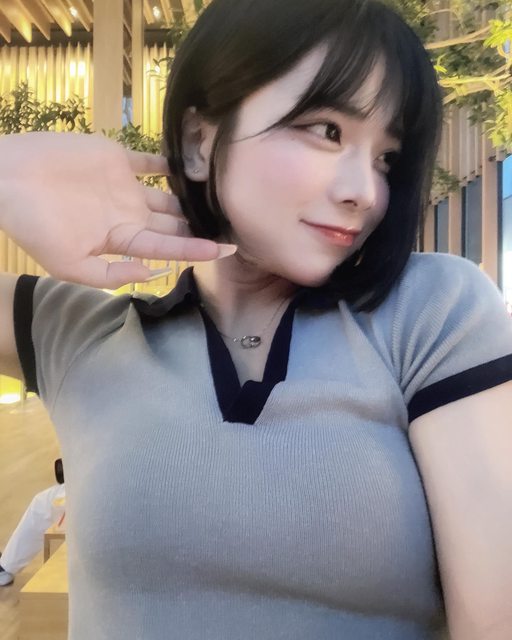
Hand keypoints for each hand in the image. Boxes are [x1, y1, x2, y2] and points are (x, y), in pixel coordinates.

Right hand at [0, 132, 234, 287]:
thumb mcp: (70, 265)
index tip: (229, 248)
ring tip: (225, 195)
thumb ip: (112, 273)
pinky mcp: (117, 159)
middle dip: (202, 225)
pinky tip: (198, 162)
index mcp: (121, 239)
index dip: (198, 248)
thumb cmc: (34, 225)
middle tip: (237, 221)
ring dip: (193, 197)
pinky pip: (152, 161)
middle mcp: (129, 215)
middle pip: (174, 223)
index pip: (168, 247)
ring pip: (169, 194)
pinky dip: (173, 162)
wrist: (7, 178)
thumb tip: (154, 273)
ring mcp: (125, 186)